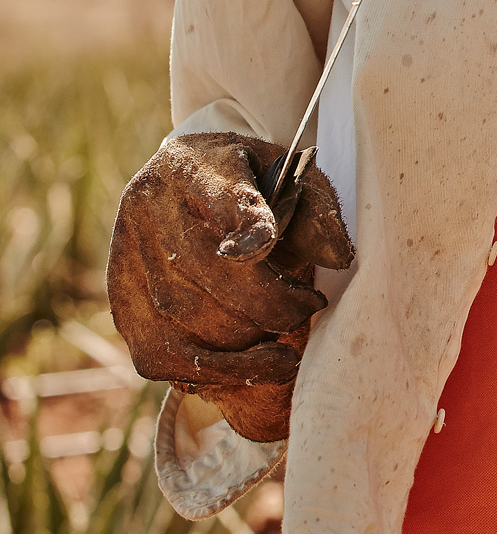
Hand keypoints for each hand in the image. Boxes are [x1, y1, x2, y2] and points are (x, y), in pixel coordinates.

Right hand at [108, 130, 353, 441]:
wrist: (194, 181)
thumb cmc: (253, 183)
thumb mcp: (290, 176)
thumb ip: (316, 212)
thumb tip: (339, 259)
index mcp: (194, 164)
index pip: (219, 195)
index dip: (243, 223)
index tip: (268, 244)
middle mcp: (146, 206)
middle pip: (203, 267)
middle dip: (267, 303)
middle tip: (308, 308)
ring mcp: (125, 256)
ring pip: (180, 318)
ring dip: (242, 344)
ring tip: (287, 349)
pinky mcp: (121, 303)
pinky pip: (160, 354)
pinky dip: (210, 369)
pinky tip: (250, 366)